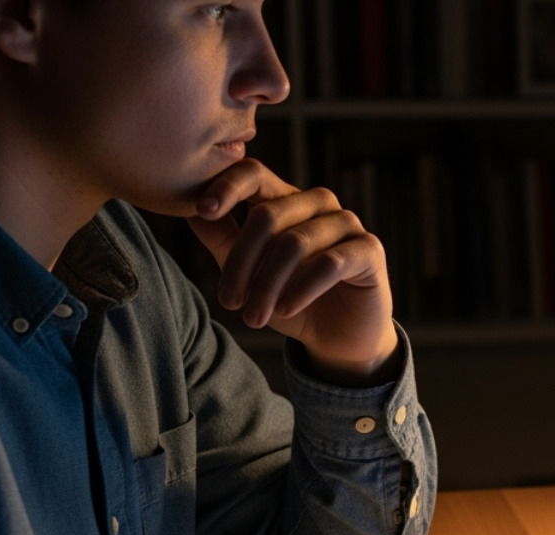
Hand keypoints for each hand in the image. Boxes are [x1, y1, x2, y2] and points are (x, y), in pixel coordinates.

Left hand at [185, 159, 397, 384]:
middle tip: (228, 302)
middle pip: (268, 215)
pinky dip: (302, 289)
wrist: (339, 340)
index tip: (203, 211)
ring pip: (295, 242)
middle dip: (242, 262)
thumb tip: (185, 208)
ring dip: (268, 284)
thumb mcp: (248, 272)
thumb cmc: (291, 300)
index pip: (254, 174)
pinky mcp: (369, 250)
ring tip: (253, 317)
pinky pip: (329, 263)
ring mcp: (346, 224)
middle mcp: (318, 204)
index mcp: (286, 199)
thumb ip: (222, 238)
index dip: (227, 186)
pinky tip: (286, 310)